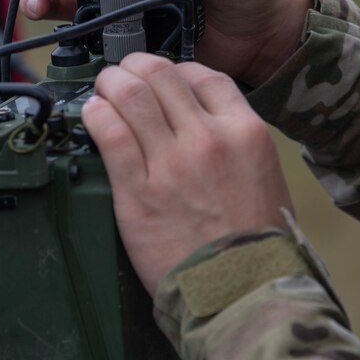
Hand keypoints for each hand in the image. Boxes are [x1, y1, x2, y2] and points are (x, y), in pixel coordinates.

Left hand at [80, 53, 292, 295]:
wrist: (245, 292)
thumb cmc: (259, 244)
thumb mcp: (266, 177)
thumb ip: (237, 143)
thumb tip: (207, 125)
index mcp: (245, 132)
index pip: (204, 75)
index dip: (177, 70)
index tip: (164, 79)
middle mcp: (209, 138)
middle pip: (162, 74)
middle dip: (135, 67)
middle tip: (123, 76)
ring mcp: (172, 162)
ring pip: (131, 95)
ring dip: (111, 83)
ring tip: (103, 89)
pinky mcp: (139, 191)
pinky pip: (110, 134)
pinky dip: (96, 115)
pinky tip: (93, 114)